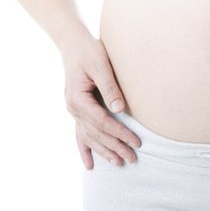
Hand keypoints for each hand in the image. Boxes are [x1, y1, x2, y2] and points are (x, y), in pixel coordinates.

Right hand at [60, 34, 140, 169]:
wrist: (73, 45)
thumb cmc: (90, 51)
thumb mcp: (101, 65)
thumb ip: (110, 87)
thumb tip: (120, 109)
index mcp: (78, 99)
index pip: (102, 122)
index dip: (120, 133)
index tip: (136, 142)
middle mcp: (73, 109)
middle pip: (96, 133)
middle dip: (115, 147)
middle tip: (133, 158)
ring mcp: (73, 112)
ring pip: (89, 137)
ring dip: (104, 151)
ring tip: (119, 163)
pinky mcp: (76, 111)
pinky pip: (79, 135)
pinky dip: (84, 150)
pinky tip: (89, 166)